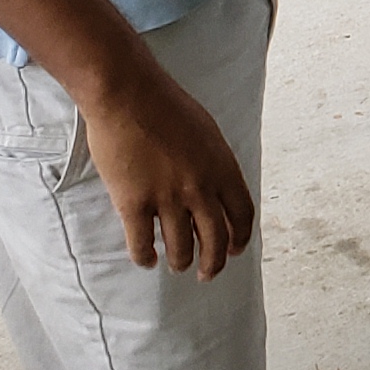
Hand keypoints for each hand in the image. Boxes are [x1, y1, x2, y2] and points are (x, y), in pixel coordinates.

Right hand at [74, 63, 256, 275]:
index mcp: (223, 168)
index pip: (242, 215)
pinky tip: (147, 260)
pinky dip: (145, 257)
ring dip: (181, 261)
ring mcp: (167, 198)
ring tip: (177, 265)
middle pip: (215, 239)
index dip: (240, 238)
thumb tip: (215, 189)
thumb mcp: (207, 133)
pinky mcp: (134, 203)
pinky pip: (142, 243)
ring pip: (181, 247)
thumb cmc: (166, 106)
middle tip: (207, 274)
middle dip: (213, 263)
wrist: (128, 95)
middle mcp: (200, 188)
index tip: (234, 251)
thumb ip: (214, 164)